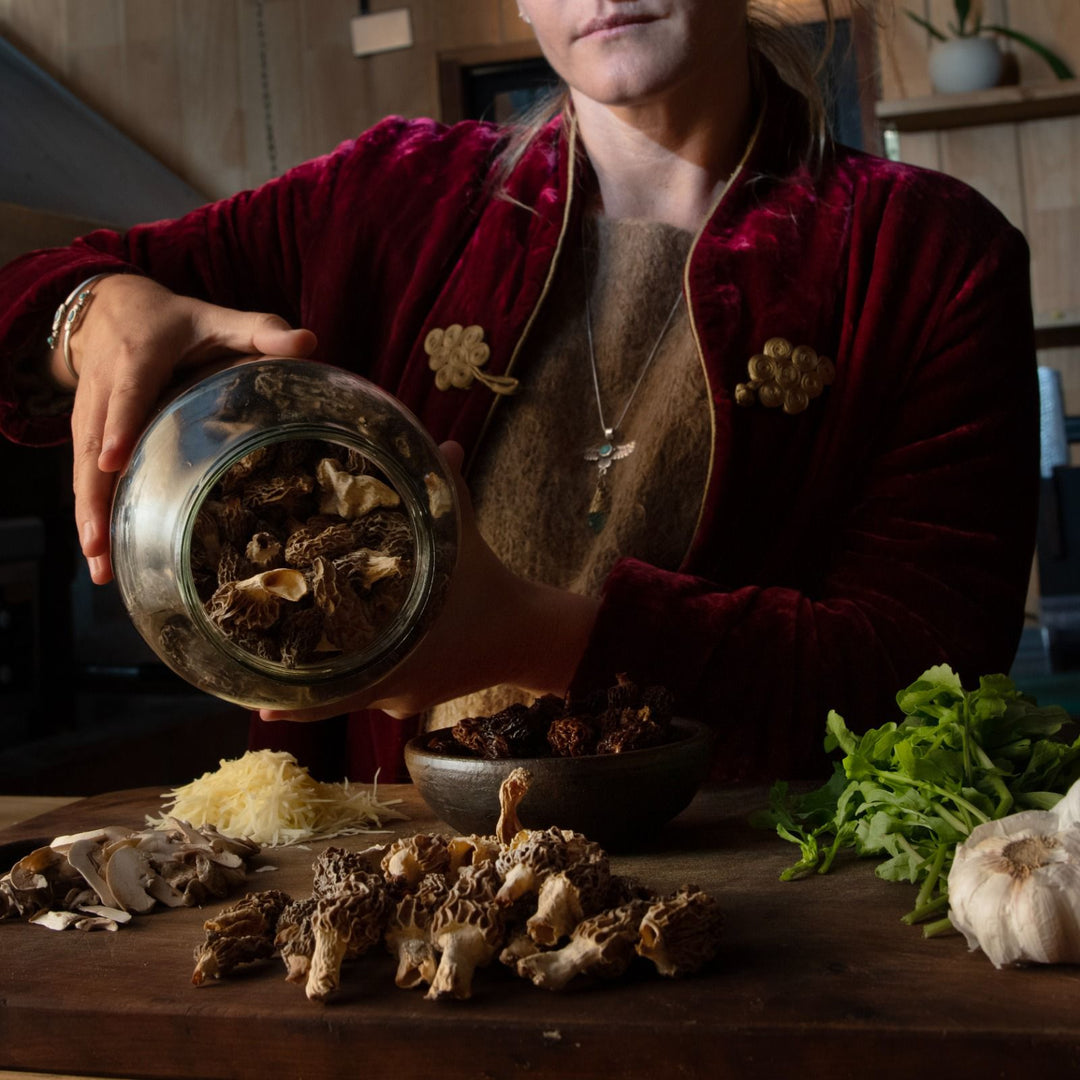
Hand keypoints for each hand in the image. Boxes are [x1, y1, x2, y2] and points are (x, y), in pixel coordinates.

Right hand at [55, 274, 316, 583]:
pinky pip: (82, 475)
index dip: (120, 424)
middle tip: (99, 542)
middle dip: (95, 494)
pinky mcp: (83, 432)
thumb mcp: (218, 319)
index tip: (113, 459)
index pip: (129, 394)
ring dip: (88, 517)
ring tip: (99, 566)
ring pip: (83, 468)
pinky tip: (99, 556)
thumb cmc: (177, 321)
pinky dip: (88, 514)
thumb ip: (261, 330)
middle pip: (93, 445)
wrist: (109, 307)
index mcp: (139, 358)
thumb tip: (310, 342)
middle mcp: (105, 388)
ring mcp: (88, 413)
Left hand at [258, 442, 599, 722]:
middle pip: (333, 700)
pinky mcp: (415, 694)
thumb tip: (443, 442)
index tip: (256, 700)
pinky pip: (376, 688)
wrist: (532, 634)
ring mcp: (403, 698)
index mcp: (395, 663)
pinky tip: (339, 653)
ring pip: (353, 694)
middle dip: (298, 686)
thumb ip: (445, 488)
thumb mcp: (463, 536)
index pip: (332, 698)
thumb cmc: (492, 589)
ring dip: (325, 678)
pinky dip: (357, 672)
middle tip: (254, 674)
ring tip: (279, 665)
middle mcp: (394, 691)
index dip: (292, 701)